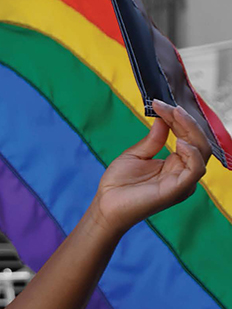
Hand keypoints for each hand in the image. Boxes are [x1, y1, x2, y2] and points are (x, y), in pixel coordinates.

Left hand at [91, 99, 209, 236]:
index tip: (160, 104)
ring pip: (202, 152)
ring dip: (190, 130)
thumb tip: (163, 118)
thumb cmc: (119, 183)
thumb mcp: (136, 154)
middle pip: (199, 142)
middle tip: (166, 106)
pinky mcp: (178, 190)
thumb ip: (154, 139)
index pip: (188, 137)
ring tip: (174, 115)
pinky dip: (192, 154)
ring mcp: (183, 182)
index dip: (177, 119)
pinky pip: (195, 170)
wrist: (106, 204)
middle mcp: (183, 173)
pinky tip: (180, 142)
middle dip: (185, 120)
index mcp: (176, 165)